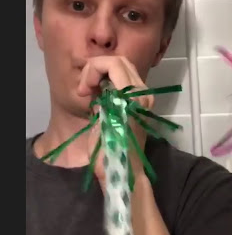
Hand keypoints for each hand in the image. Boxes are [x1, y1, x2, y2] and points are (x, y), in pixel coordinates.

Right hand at [78, 56, 153, 187]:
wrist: (125, 172)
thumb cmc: (109, 153)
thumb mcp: (101, 122)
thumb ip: (102, 98)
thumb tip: (98, 86)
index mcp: (133, 98)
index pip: (114, 64)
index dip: (93, 70)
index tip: (83, 90)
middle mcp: (143, 94)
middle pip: (120, 62)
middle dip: (97, 69)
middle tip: (85, 89)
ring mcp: (145, 98)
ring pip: (124, 69)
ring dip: (103, 74)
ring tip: (90, 92)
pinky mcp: (142, 103)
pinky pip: (126, 81)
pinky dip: (111, 82)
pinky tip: (100, 96)